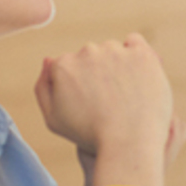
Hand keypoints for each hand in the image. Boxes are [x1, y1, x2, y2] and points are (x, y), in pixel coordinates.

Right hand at [35, 34, 173, 185]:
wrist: (128, 143)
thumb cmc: (90, 136)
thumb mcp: (54, 119)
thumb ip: (44, 87)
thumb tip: (49, 60)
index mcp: (62, 65)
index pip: (67, 66)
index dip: (78, 86)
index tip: (89, 104)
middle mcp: (86, 52)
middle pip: (90, 56)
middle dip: (97, 73)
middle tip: (109, 101)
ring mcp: (115, 51)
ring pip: (112, 50)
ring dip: (116, 65)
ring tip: (125, 94)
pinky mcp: (141, 54)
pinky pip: (135, 42)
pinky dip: (134, 53)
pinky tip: (136, 72)